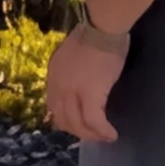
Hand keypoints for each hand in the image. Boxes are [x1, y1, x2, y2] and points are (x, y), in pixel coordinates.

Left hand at [44, 21, 130, 143]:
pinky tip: (112, 134)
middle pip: (63, 119)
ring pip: (77, 124)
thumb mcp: (72, 55)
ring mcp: (72, 92)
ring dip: (91, 134)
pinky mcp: (90, 95)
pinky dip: (103, 131)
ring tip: (104, 137)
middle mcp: (57, 87)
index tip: (79, 124)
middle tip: (93, 135)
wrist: (102, 28)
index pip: (54, 106)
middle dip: (78, 131)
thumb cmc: (93, 35)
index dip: (66, 119)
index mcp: (53, 76)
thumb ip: (70, 71)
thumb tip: (81, 83)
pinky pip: (94, 121)